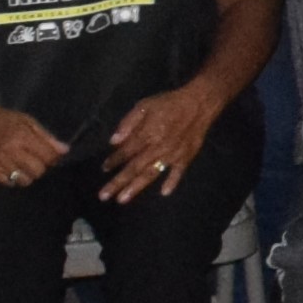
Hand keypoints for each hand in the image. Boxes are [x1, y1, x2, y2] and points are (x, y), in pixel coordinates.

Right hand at [0, 105, 75, 188]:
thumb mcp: (25, 120)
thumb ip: (45, 136)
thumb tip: (64, 150)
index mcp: (22, 136)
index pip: (48, 156)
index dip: (53, 157)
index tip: (51, 154)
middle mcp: (12, 151)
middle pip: (39, 170)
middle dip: (41, 166)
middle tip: (36, 159)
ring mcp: (1, 163)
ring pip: (26, 180)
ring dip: (29, 174)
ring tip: (24, 164)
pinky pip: (11, 183)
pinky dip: (15, 178)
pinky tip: (12, 168)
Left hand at [102, 80, 229, 200]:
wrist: (199, 103)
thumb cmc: (169, 103)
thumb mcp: (145, 105)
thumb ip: (128, 122)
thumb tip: (113, 141)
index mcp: (146, 134)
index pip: (126, 152)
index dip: (113, 161)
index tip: (104, 169)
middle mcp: (157, 148)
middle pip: (134, 168)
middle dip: (118, 182)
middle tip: (104, 196)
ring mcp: (172, 155)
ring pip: (151, 174)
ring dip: (136, 187)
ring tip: (122, 199)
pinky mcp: (185, 157)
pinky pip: (177, 172)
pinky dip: (172, 182)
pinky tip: (164, 193)